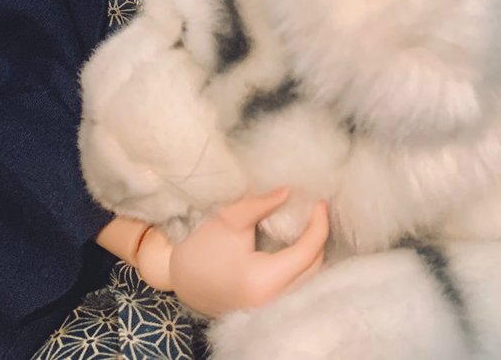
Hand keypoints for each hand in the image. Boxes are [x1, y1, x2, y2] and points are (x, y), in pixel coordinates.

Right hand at [168, 189, 329, 317]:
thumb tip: (289, 191)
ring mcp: (270, 308)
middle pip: (314, 267)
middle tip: (315, 212)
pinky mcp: (267, 309)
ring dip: (312, 253)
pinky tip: (297, 247)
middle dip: (318, 238)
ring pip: (308, 279)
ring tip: (308, 227)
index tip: (320, 203)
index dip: (319, 225)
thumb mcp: (230, 220)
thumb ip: (263, 204)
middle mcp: (272, 300)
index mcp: (264, 279)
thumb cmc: (202, 248)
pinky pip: (297, 286)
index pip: (308, 251)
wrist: (180, 279)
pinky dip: (302, 266)